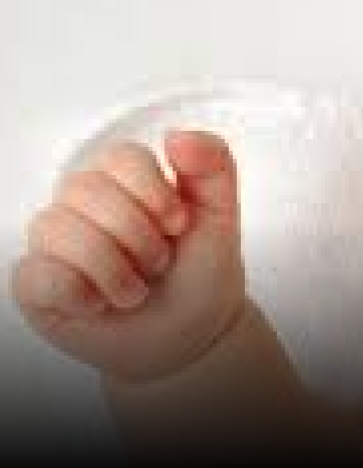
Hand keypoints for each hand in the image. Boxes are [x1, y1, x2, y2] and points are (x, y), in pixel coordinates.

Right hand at [12, 129, 248, 382]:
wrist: (191, 331)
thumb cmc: (200, 269)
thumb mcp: (221, 214)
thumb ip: (214, 165)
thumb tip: (176, 135)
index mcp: (123, 177)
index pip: (121, 157)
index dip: (154, 193)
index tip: (178, 224)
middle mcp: (81, 201)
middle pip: (86, 189)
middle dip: (139, 236)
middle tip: (160, 263)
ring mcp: (54, 241)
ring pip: (56, 228)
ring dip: (115, 270)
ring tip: (136, 289)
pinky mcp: (35, 283)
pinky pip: (37, 274)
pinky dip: (80, 295)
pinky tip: (100, 303)